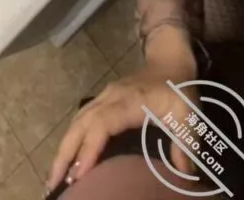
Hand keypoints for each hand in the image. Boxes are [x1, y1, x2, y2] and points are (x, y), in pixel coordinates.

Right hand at [48, 32, 197, 189]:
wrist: (170, 61)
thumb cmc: (179, 90)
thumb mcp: (190, 116)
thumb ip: (186, 145)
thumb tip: (183, 173)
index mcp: (130, 102)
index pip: (102, 125)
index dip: (89, 148)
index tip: (78, 175)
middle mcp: (110, 98)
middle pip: (80, 124)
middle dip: (65, 153)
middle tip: (53, 182)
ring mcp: (103, 97)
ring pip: (76, 122)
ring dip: (64, 148)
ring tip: (54, 176)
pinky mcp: (101, 101)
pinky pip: (80, 120)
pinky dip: (70, 139)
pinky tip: (67, 157)